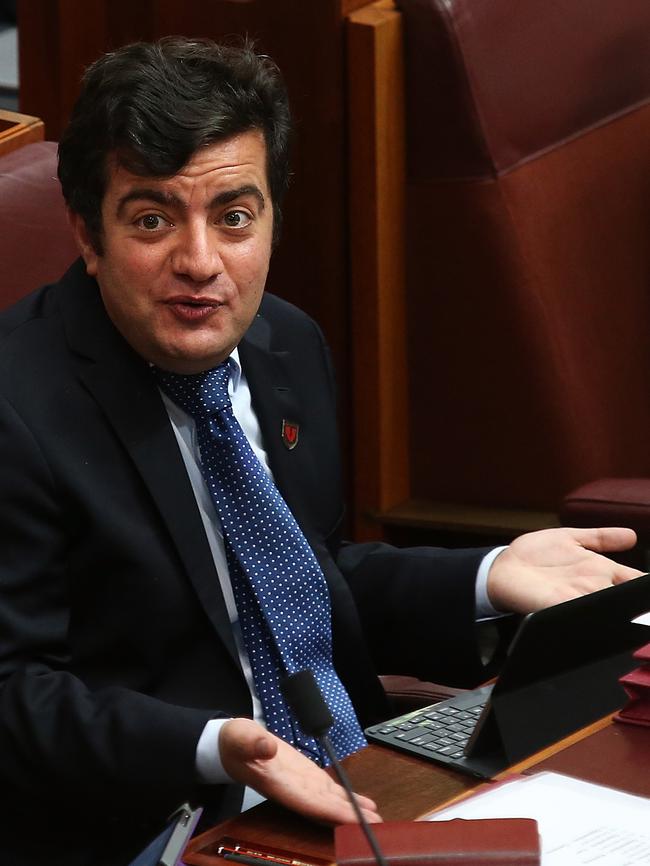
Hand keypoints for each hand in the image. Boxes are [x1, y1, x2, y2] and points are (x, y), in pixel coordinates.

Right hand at [219, 718, 381, 824]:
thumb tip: (267, 746)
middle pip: (324, 808)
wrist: (233, 744)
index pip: (309, 803)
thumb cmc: (234, 742)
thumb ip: (252, 742)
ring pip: (330, 801)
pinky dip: (347, 798)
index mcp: (278, 784)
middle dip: (349, 818)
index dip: (332, 813)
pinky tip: (363, 803)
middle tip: (376, 826)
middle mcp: (293, 790)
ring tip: (376, 818)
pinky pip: (330, 791)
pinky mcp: (307, 776)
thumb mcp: (239, 737)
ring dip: (352, 810)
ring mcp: (301, 785)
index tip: (355, 819)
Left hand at [487, 527, 642, 614]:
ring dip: (624, 612)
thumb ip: (600, 537)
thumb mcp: (571, 539)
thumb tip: (632, 535)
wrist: (503, 567)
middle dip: (642, 607)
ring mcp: (578, 599)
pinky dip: (594, 616)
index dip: (648, 586)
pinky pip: (581, 614)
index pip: (637, 583)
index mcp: (601, 572)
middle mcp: (594, 589)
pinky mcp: (558, 607)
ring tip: (640, 615)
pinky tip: (603, 613)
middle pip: (628, 599)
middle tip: (646, 607)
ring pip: (610, 609)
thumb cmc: (536, 554)